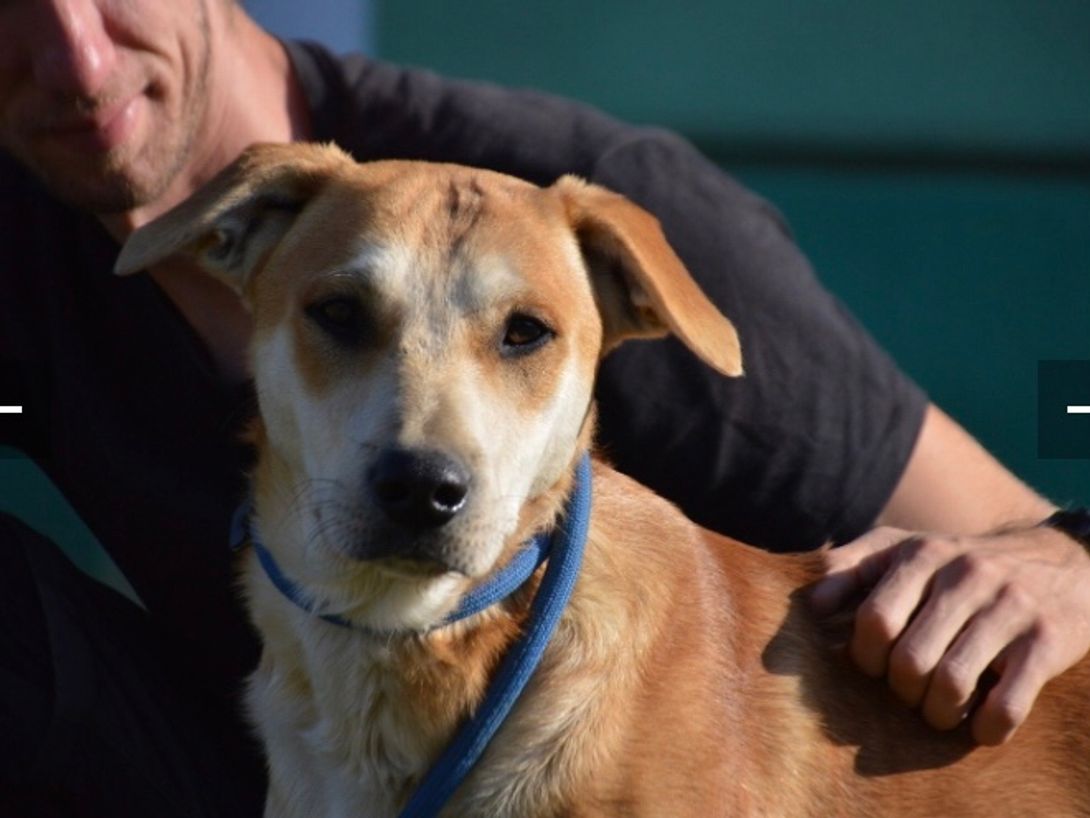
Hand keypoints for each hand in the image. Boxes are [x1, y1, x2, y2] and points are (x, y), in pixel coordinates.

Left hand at [810, 524, 1089, 744]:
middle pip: (909, 659)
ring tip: (939, 713)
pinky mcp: (1048, 641)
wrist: (1063, 561)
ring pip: (952, 684)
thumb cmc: (960, 564)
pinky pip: (1007, 704)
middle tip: (908, 693)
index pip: (874, 620)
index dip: (866, 657)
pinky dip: (988, 728)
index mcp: (922, 554)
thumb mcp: (907, 548)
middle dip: (901, 691)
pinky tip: (982, 727)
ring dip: (939, 714)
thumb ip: (852, 567)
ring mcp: (1009, 607)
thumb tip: (810, 605)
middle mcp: (965, 575)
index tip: (874, 666)